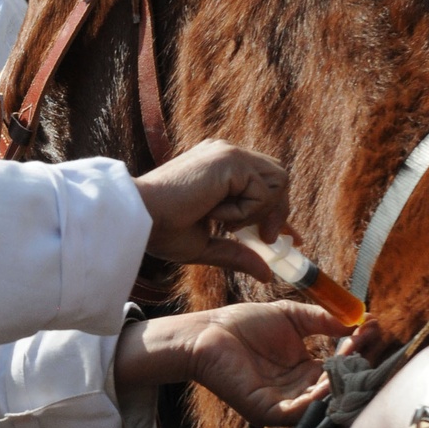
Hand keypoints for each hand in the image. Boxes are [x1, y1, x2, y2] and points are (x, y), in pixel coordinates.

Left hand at [115, 300, 352, 426]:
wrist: (205, 333)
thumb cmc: (242, 324)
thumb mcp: (290, 317)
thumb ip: (322, 320)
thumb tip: (358, 322)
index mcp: (304, 370)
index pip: (339, 366)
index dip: (356, 349)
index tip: (370, 329)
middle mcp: (298, 391)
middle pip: (336, 387)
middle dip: (353, 367)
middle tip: (363, 345)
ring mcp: (283, 403)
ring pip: (321, 402)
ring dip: (338, 384)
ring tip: (350, 361)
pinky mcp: (267, 411)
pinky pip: (298, 411)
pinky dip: (315, 398)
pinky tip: (326, 379)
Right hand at [133, 139, 287, 279]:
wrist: (139, 217)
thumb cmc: (161, 229)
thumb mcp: (206, 245)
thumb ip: (238, 253)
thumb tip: (267, 274)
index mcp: (218, 168)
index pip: (264, 184)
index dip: (279, 211)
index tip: (289, 239)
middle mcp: (225, 154)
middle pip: (279, 178)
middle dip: (278, 212)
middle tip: (263, 239)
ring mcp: (228, 153)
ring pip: (278, 182)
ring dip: (258, 211)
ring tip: (224, 223)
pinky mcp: (229, 159)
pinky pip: (261, 192)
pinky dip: (244, 212)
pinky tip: (213, 213)